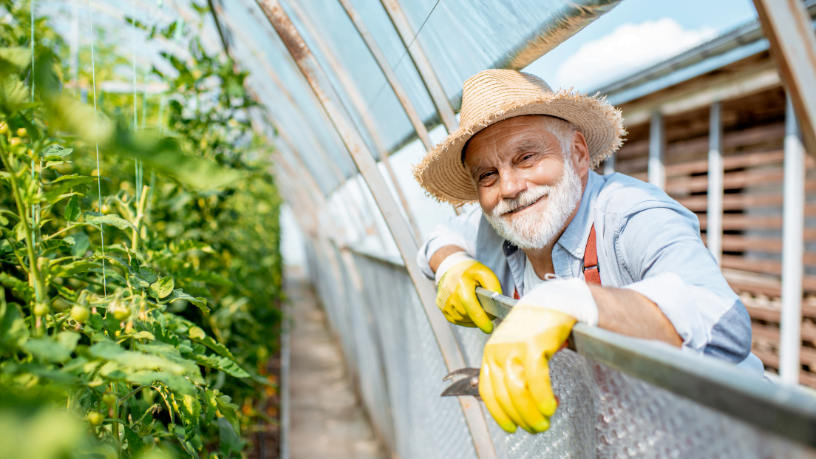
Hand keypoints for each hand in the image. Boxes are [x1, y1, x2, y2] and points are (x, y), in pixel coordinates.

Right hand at [435, 253, 501, 332]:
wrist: (450, 268)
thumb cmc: (469, 271)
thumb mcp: (484, 272)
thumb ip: (493, 285)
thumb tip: (497, 301)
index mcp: (462, 286)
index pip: (471, 308)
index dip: (481, 320)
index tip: (489, 329)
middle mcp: (450, 297)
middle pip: (468, 316)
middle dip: (480, 317)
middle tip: (488, 311)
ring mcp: (444, 304)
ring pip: (463, 320)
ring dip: (473, 318)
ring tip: (478, 307)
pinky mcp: (442, 309)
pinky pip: (457, 320)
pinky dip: (465, 318)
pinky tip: (469, 310)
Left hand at [478, 278, 595, 432]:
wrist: (554, 301)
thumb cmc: (536, 327)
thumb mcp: (515, 348)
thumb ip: (512, 371)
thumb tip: (519, 404)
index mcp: (490, 353)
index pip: (489, 392)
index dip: (500, 414)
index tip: (512, 428)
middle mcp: (497, 350)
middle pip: (505, 396)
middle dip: (521, 418)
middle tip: (537, 428)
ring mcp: (514, 346)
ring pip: (518, 391)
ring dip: (532, 413)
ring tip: (545, 421)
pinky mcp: (533, 343)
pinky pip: (537, 379)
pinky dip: (543, 398)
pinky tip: (551, 406)